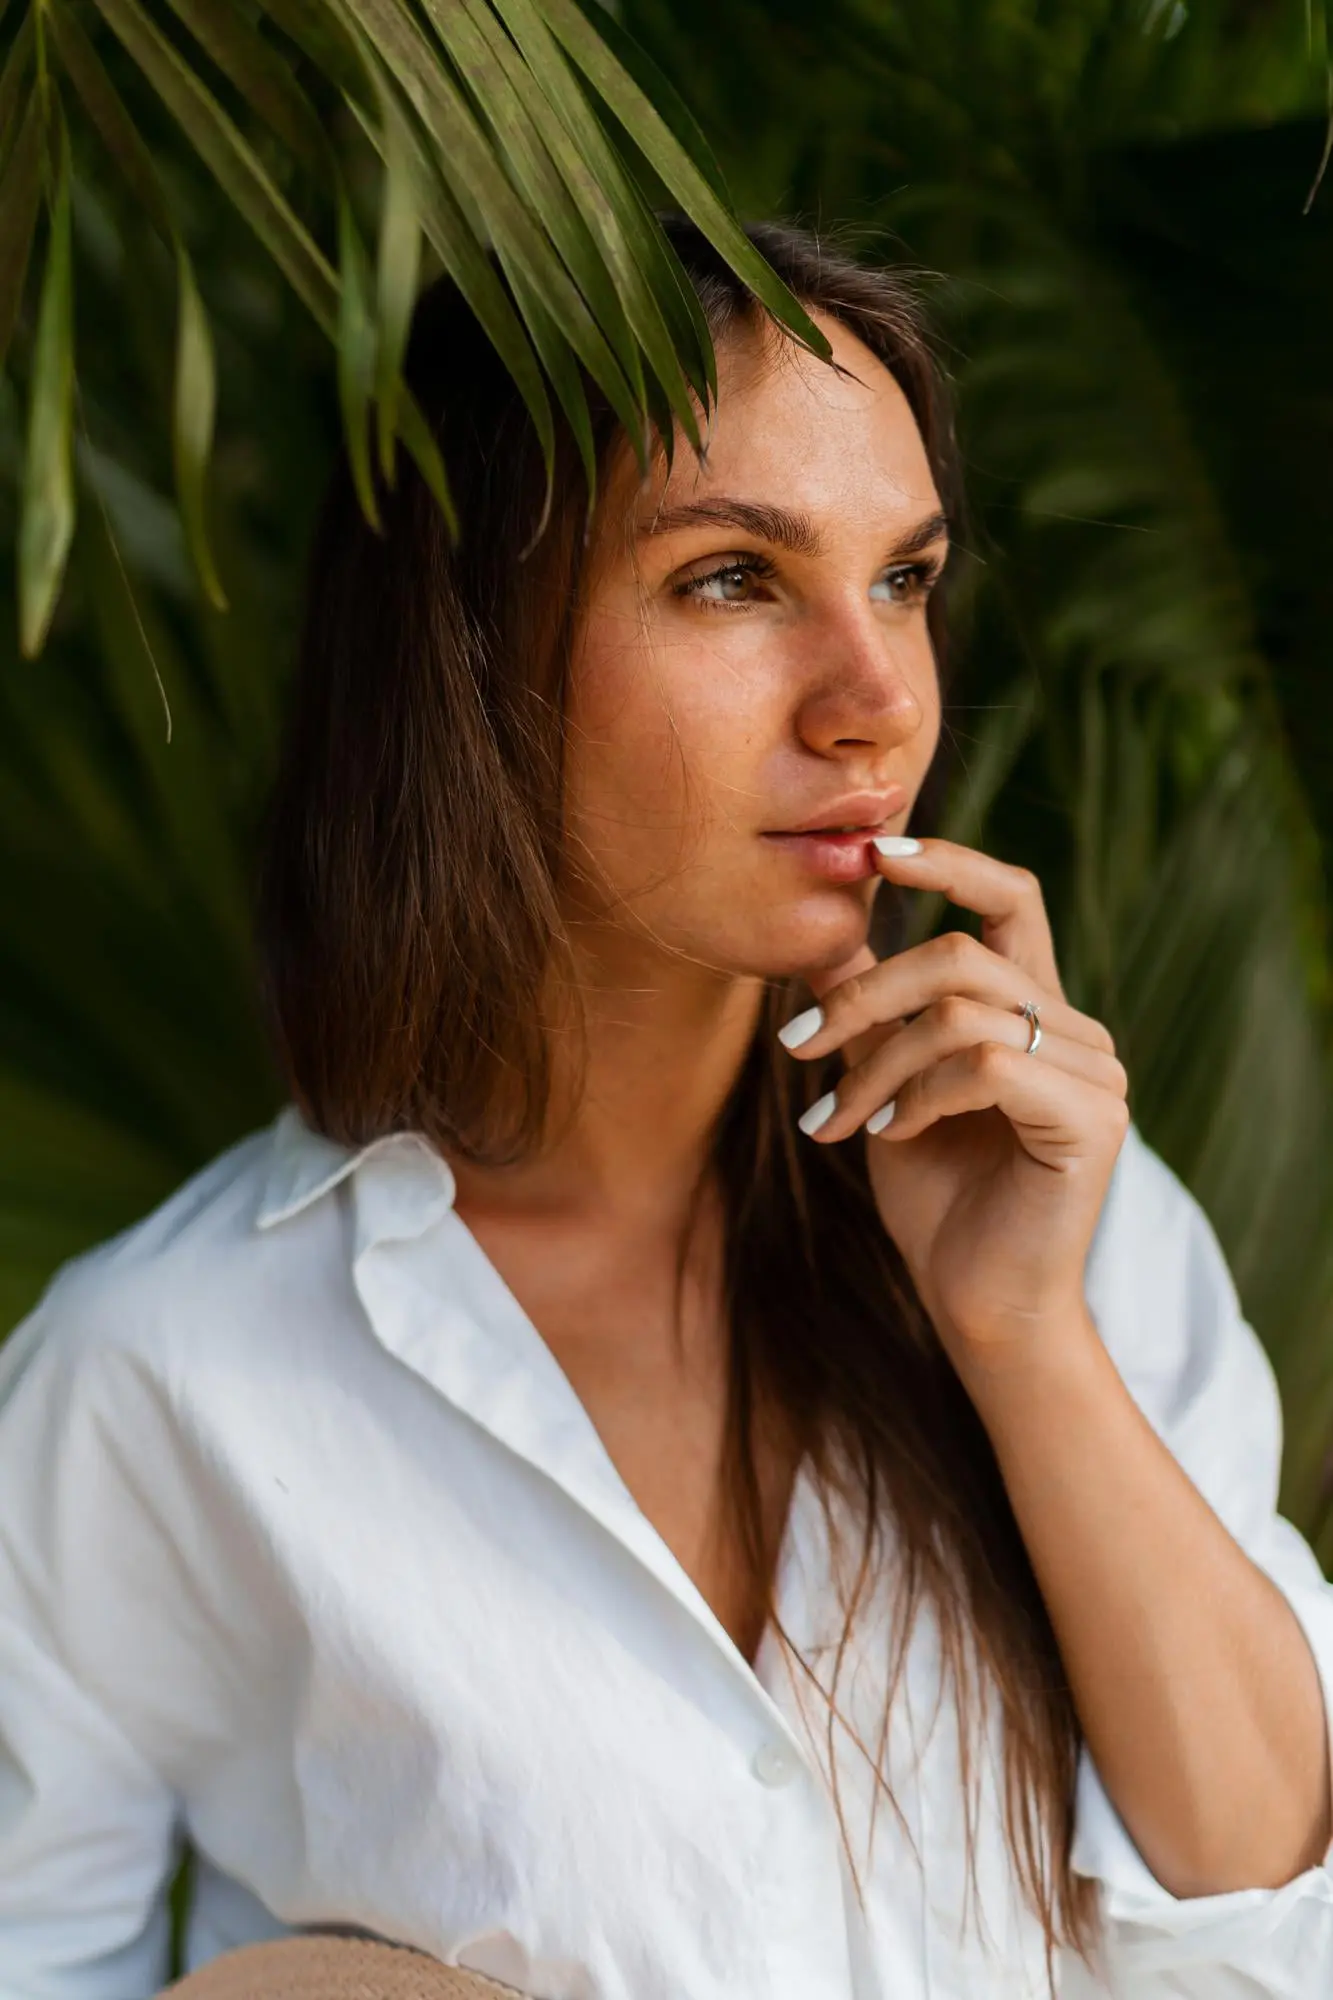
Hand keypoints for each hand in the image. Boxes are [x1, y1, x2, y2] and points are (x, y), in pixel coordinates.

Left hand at [780, 840, 1129, 1364]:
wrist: (978, 1307)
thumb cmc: (937, 1201)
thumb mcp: (886, 1086)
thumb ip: (873, 1012)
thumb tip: (828, 931)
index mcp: (1035, 1010)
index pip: (1011, 899)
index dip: (948, 862)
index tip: (875, 850)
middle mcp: (1078, 1031)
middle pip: (961, 955)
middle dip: (862, 996)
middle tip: (796, 1045)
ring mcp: (1096, 1073)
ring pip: (963, 1011)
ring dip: (876, 1063)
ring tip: (834, 1119)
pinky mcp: (1092, 1119)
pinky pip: (986, 1065)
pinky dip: (918, 1095)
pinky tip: (890, 1135)